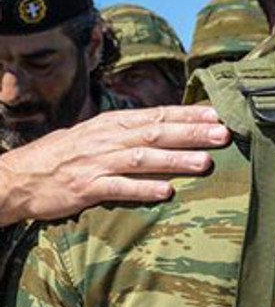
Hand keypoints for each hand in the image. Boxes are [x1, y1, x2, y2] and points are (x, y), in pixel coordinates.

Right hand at [0, 105, 230, 225]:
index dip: (188, 114)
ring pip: (141, 159)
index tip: (217, 114)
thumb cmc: (66, 155)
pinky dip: (142, 189)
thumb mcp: (98, 134)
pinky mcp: (84, 189)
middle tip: (223, 134)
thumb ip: (132, 131)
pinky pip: (117, 188)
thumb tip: (172, 125)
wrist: (17, 176)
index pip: (157, 115)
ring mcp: (96, 164)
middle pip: (156, 133)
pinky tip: (166, 192)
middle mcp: (107, 140)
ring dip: (175, 160)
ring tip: (205, 163)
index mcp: (113, 124)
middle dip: (191, 133)